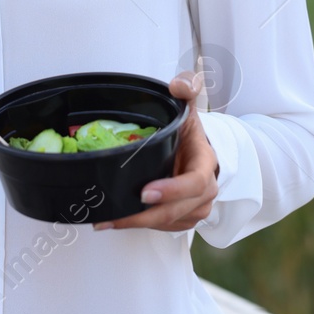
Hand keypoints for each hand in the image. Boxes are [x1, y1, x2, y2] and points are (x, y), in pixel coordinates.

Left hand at [93, 70, 219, 232]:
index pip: (195, 183)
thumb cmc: (189, 133)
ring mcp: (195, 209)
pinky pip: (164, 228)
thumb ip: (187, 88)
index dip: (172, 190)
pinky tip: (118, 221)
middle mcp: (205, 192)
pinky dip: (141, 227)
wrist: (197, 153)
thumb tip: (179, 85)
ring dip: (139, 224)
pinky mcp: (183, 220)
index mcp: (206, 165)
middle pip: (177, 211)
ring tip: (107, 221)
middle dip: (145, 216)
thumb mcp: (189, 106)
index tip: (145, 193)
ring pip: (169, 223)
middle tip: (115, 216)